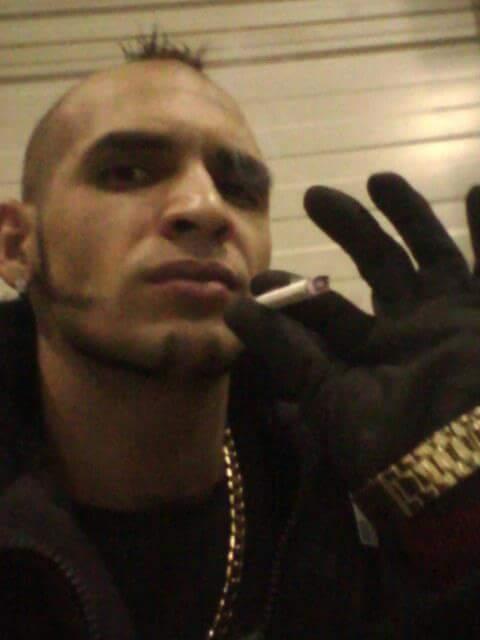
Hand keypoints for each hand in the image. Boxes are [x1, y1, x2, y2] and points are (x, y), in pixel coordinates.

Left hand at [225, 174, 479, 495]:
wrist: (456, 470)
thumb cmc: (388, 440)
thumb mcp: (325, 391)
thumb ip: (283, 349)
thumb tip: (233, 307)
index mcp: (364, 354)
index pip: (322, 311)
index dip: (291, 293)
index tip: (259, 276)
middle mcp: (406, 331)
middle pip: (377, 266)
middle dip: (349, 229)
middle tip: (314, 195)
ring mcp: (448, 318)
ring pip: (428, 253)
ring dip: (408, 216)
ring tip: (379, 178)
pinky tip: (476, 188)